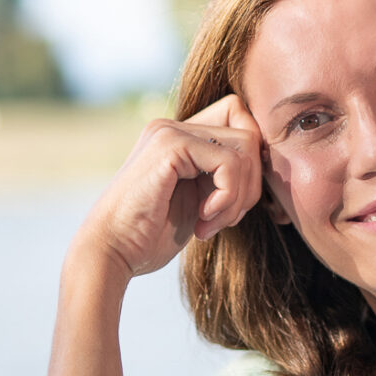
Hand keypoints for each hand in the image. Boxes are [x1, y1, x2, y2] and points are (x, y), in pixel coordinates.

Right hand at [75, 100, 263, 279]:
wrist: (109, 253)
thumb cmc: (148, 237)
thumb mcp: (197, 202)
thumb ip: (222, 179)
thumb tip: (266, 165)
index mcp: (178, 137)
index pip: (240, 121)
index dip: (251, 162)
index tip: (233, 205)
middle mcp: (173, 126)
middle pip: (249, 132)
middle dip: (250, 183)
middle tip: (225, 220)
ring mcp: (170, 131)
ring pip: (246, 146)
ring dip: (239, 195)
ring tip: (211, 224)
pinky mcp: (170, 145)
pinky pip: (230, 163)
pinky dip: (227, 198)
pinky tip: (203, 221)